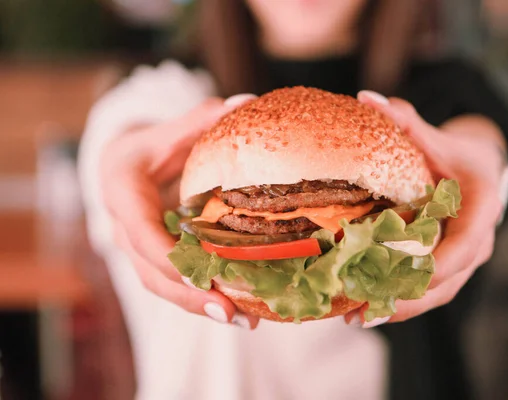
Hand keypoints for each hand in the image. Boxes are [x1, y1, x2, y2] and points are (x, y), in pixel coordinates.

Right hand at [100, 94, 259, 328]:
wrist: (126, 167)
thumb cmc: (149, 146)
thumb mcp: (169, 130)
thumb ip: (201, 119)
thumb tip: (246, 101)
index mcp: (123, 194)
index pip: (141, 232)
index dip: (169, 258)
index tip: (204, 276)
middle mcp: (124, 229)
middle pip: (152, 272)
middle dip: (191, 295)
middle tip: (232, 312)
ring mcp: (138, 250)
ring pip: (163, 287)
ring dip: (201, 306)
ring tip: (245, 319)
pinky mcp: (155, 260)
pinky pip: (175, 284)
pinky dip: (204, 298)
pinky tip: (240, 309)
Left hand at [345, 90, 506, 326]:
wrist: (480, 171)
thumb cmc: (458, 154)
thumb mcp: (438, 138)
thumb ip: (406, 122)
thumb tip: (367, 97)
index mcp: (480, 209)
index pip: (464, 246)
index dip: (435, 267)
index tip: (400, 280)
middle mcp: (478, 241)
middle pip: (446, 281)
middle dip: (406, 299)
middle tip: (364, 311)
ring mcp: (464, 259)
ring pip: (436, 293)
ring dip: (398, 308)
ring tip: (355, 318)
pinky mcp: (449, 267)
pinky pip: (428, 291)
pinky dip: (399, 301)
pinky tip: (365, 308)